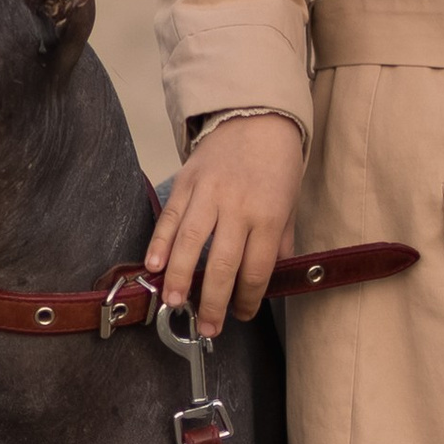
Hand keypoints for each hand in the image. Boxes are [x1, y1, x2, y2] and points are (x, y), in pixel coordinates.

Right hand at [145, 116, 307, 333]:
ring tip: (173, 302)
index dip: (248, 299)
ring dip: (179, 276)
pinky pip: (171, 216)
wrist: (257, 115)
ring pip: (191, 242)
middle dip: (212, 302)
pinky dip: (160, 242)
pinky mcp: (188, 181)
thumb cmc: (277, 163)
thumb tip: (272, 277)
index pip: (256, 270)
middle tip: (205, 328)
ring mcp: (210, 193)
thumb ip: (281, 241)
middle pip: (222, 264)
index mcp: (269, 215)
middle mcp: (238, 207)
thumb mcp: (290, 203)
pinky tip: (153, 264)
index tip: (241, 314)